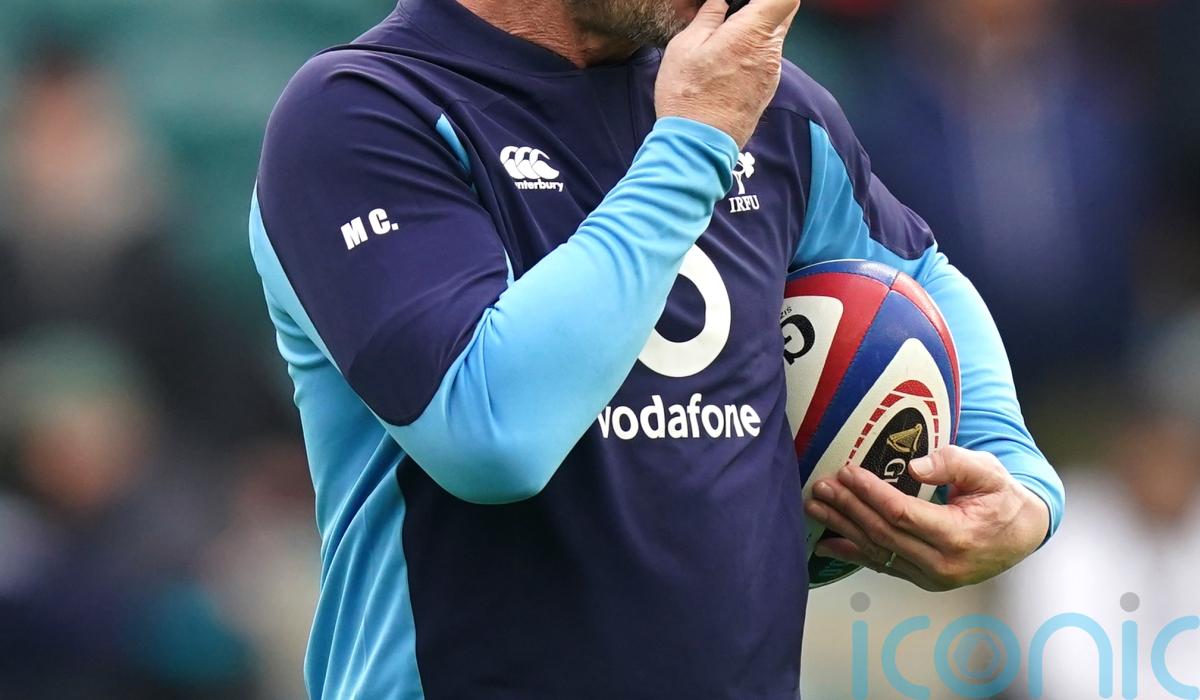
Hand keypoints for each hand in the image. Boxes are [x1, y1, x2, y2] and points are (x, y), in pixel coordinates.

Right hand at [655, 0, 801, 146]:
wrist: (698, 145)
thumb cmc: (688, 97)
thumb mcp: (685, 46)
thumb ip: (708, 17)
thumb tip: (720, 2)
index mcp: (751, 33)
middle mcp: (770, 52)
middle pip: (782, 13)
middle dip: (762, 7)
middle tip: (732, 15)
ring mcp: (772, 73)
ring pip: (773, 37)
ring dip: (754, 31)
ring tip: (721, 41)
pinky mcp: (767, 90)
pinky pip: (766, 60)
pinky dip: (752, 53)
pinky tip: (726, 64)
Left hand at [805, 446, 1049, 590]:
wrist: (1021, 535)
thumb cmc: (1003, 498)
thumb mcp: (989, 472)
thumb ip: (954, 464)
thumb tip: (914, 466)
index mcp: (958, 536)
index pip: (902, 513)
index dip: (870, 492)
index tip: (847, 471)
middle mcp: (942, 564)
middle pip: (882, 533)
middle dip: (848, 508)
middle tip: (821, 487)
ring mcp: (931, 577)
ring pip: (877, 551)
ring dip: (842, 528)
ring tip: (815, 507)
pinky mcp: (922, 579)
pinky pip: (882, 565)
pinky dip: (852, 553)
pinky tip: (827, 543)